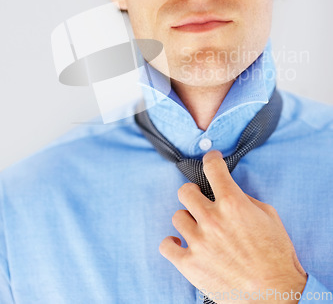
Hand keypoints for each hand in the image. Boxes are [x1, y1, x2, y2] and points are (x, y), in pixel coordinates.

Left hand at [159, 150, 306, 302]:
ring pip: (177, 217)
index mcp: (233, 203)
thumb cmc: (276, 255)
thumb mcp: (268, 216)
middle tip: (201, 201)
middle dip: (193, 193)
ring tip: (199, 230)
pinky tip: (181, 244)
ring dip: (188, 221)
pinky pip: (166, 245)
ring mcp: (199, 241)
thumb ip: (244, 199)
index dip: (211, 159)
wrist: (276, 295)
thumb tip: (227, 192)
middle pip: (185, 191)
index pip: (212, 168)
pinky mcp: (190, 264)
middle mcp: (212, 218)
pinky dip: (172, 244)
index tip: (211, 159)